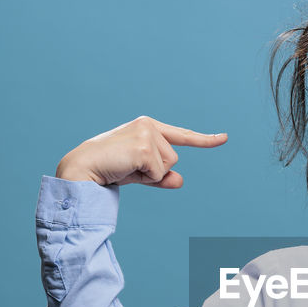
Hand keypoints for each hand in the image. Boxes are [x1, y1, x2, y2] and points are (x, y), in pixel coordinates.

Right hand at [55, 115, 226, 187]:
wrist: (83, 169)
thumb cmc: (110, 169)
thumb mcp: (140, 174)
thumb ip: (161, 176)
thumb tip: (180, 180)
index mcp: (148, 126)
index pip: (182, 136)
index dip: (205, 140)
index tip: (224, 138)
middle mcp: (148, 125)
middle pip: (174, 159)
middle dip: (156, 170)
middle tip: (129, 167)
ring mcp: (146, 134)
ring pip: (168, 166)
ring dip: (150, 174)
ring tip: (126, 166)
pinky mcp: (143, 147)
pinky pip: (159, 173)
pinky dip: (146, 178)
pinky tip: (126, 168)